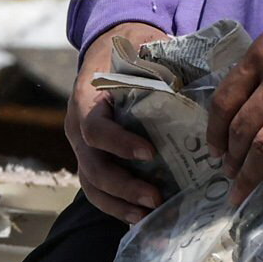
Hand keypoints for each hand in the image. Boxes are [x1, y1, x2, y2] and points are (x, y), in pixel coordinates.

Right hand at [67, 21, 170, 223]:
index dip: (119, 144)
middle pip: (92, 167)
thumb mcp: (140, 46)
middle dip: (123, 186)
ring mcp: (82, 147)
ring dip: (120, 203)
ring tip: (149, 214)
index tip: (150, 153)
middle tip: (155, 197)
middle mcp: (77, 127)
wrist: (106, 50)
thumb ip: (156, 61)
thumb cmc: (127, 50)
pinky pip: (98, 190)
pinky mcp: (92, 160)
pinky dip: (117, 206)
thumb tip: (185, 79)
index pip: (95, 129)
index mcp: (86, 99)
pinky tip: (140, 216)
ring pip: (92, 185)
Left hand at [206, 0, 262, 205]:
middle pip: (243, 128)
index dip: (215, 131)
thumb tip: (246, 91)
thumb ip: (262, 58)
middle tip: (227, 175)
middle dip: (231, 158)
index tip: (214, 149)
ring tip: (243, 191)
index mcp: (261, 54)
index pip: (225, 100)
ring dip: (251, 174)